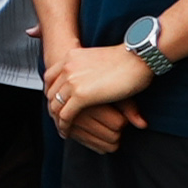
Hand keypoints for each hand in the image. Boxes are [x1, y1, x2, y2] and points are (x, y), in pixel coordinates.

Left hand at [44, 42, 154, 156]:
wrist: (138, 57)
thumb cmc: (128, 58)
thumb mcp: (99, 61)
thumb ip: (89, 70)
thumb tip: (92, 81)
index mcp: (71, 56)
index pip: (49, 77)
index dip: (50, 91)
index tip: (55, 102)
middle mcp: (67, 67)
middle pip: (50, 92)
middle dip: (52, 106)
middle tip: (57, 118)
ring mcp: (72, 81)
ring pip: (55, 105)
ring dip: (56, 119)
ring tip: (62, 128)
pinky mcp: (80, 96)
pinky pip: (65, 115)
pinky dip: (64, 126)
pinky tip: (67, 132)